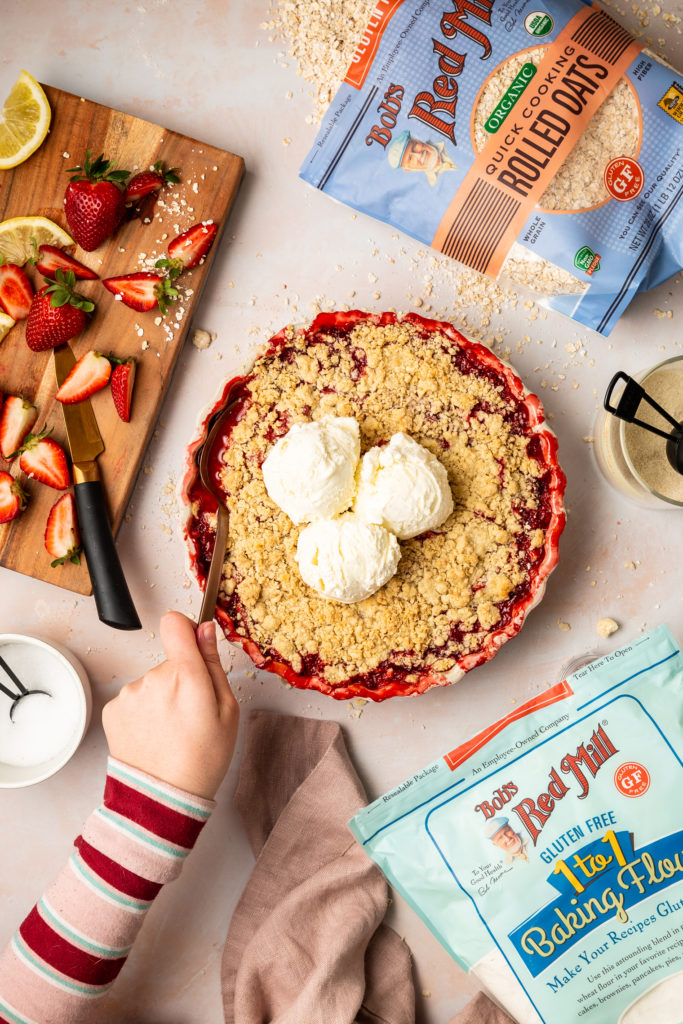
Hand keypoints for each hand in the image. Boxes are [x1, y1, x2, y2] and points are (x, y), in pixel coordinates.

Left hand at [102, 612, 238, 798]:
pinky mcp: (113, 710)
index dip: (186, 629)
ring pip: (151, 682)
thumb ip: (213, 664)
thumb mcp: (227, 710)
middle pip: (169, 661)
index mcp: (185, 675)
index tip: (192, 645)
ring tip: (171, 731)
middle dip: (181, 679)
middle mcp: (152, 678)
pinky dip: (143, 712)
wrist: (164, 799)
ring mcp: (129, 694)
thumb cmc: (203, 759)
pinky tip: (153, 736)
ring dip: (160, 698)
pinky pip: (134, 699)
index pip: (175, 623)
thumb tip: (206, 629)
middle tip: (190, 715)